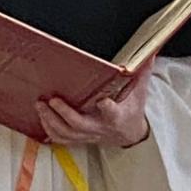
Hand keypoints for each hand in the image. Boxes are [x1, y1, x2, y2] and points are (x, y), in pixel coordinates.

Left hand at [36, 72, 150, 148]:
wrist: (129, 135)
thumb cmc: (132, 111)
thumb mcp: (140, 92)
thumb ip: (142, 72)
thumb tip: (150, 51)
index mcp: (117, 116)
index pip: (113, 113)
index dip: (107, 108)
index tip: (102, 100)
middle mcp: (100, 127)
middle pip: (79, 124)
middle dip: (64, 113)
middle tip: (53, 100)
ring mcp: (88, 135)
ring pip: (66, 133)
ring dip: (51, 121)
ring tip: (40, 106)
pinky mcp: (80, 139)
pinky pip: (61, 139)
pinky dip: (49, 130)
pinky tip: (41, 117)